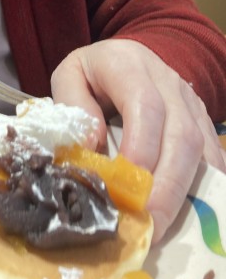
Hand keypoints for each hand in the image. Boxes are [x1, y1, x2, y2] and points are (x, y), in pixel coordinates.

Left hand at [50, 39, 225, 242]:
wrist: (123, 54)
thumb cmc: (91, 73)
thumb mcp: (68, 77)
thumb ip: (73, 104)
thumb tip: (92, 146)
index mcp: (128, 65)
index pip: (144, 104)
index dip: (141, 145)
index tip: (126, 181)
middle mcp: (166, 80)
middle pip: (180, 133)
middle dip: (166, 183)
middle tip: (149, 221)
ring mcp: (189, 100)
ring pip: (199, 146)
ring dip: (183, 189)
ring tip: (162, 224)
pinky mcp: (201, 118)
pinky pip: (211, 153)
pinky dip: (203, 184)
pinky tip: (188, 209)